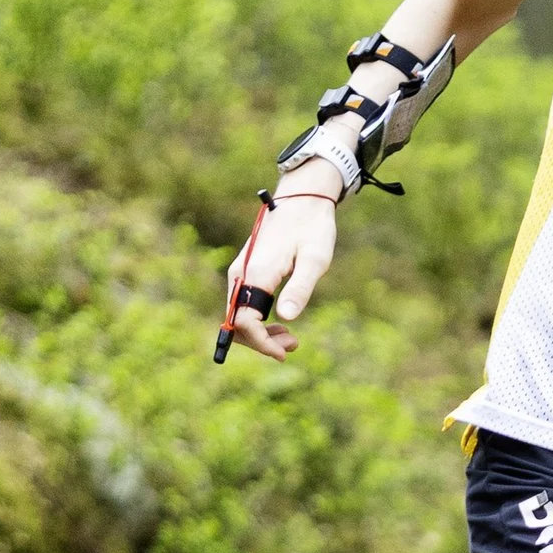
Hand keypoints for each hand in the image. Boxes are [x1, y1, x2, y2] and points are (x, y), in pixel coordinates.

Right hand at [224, 181, 339, 358]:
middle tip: (293, 346)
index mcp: (257, 272)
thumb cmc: (312, 227)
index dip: (261, 343)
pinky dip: (258, 319)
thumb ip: (301, 288)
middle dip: (260, 341)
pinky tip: (281, 323)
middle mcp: (241, 273)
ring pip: (239, 313)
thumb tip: (286, 318)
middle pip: (237, 321)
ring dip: (260, 333)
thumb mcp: (315, 258)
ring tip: (291, 340)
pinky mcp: (247, 270)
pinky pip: (245, 303)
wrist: (302, 198)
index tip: (283, 353)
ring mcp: (241, 271)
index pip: (245, 320)